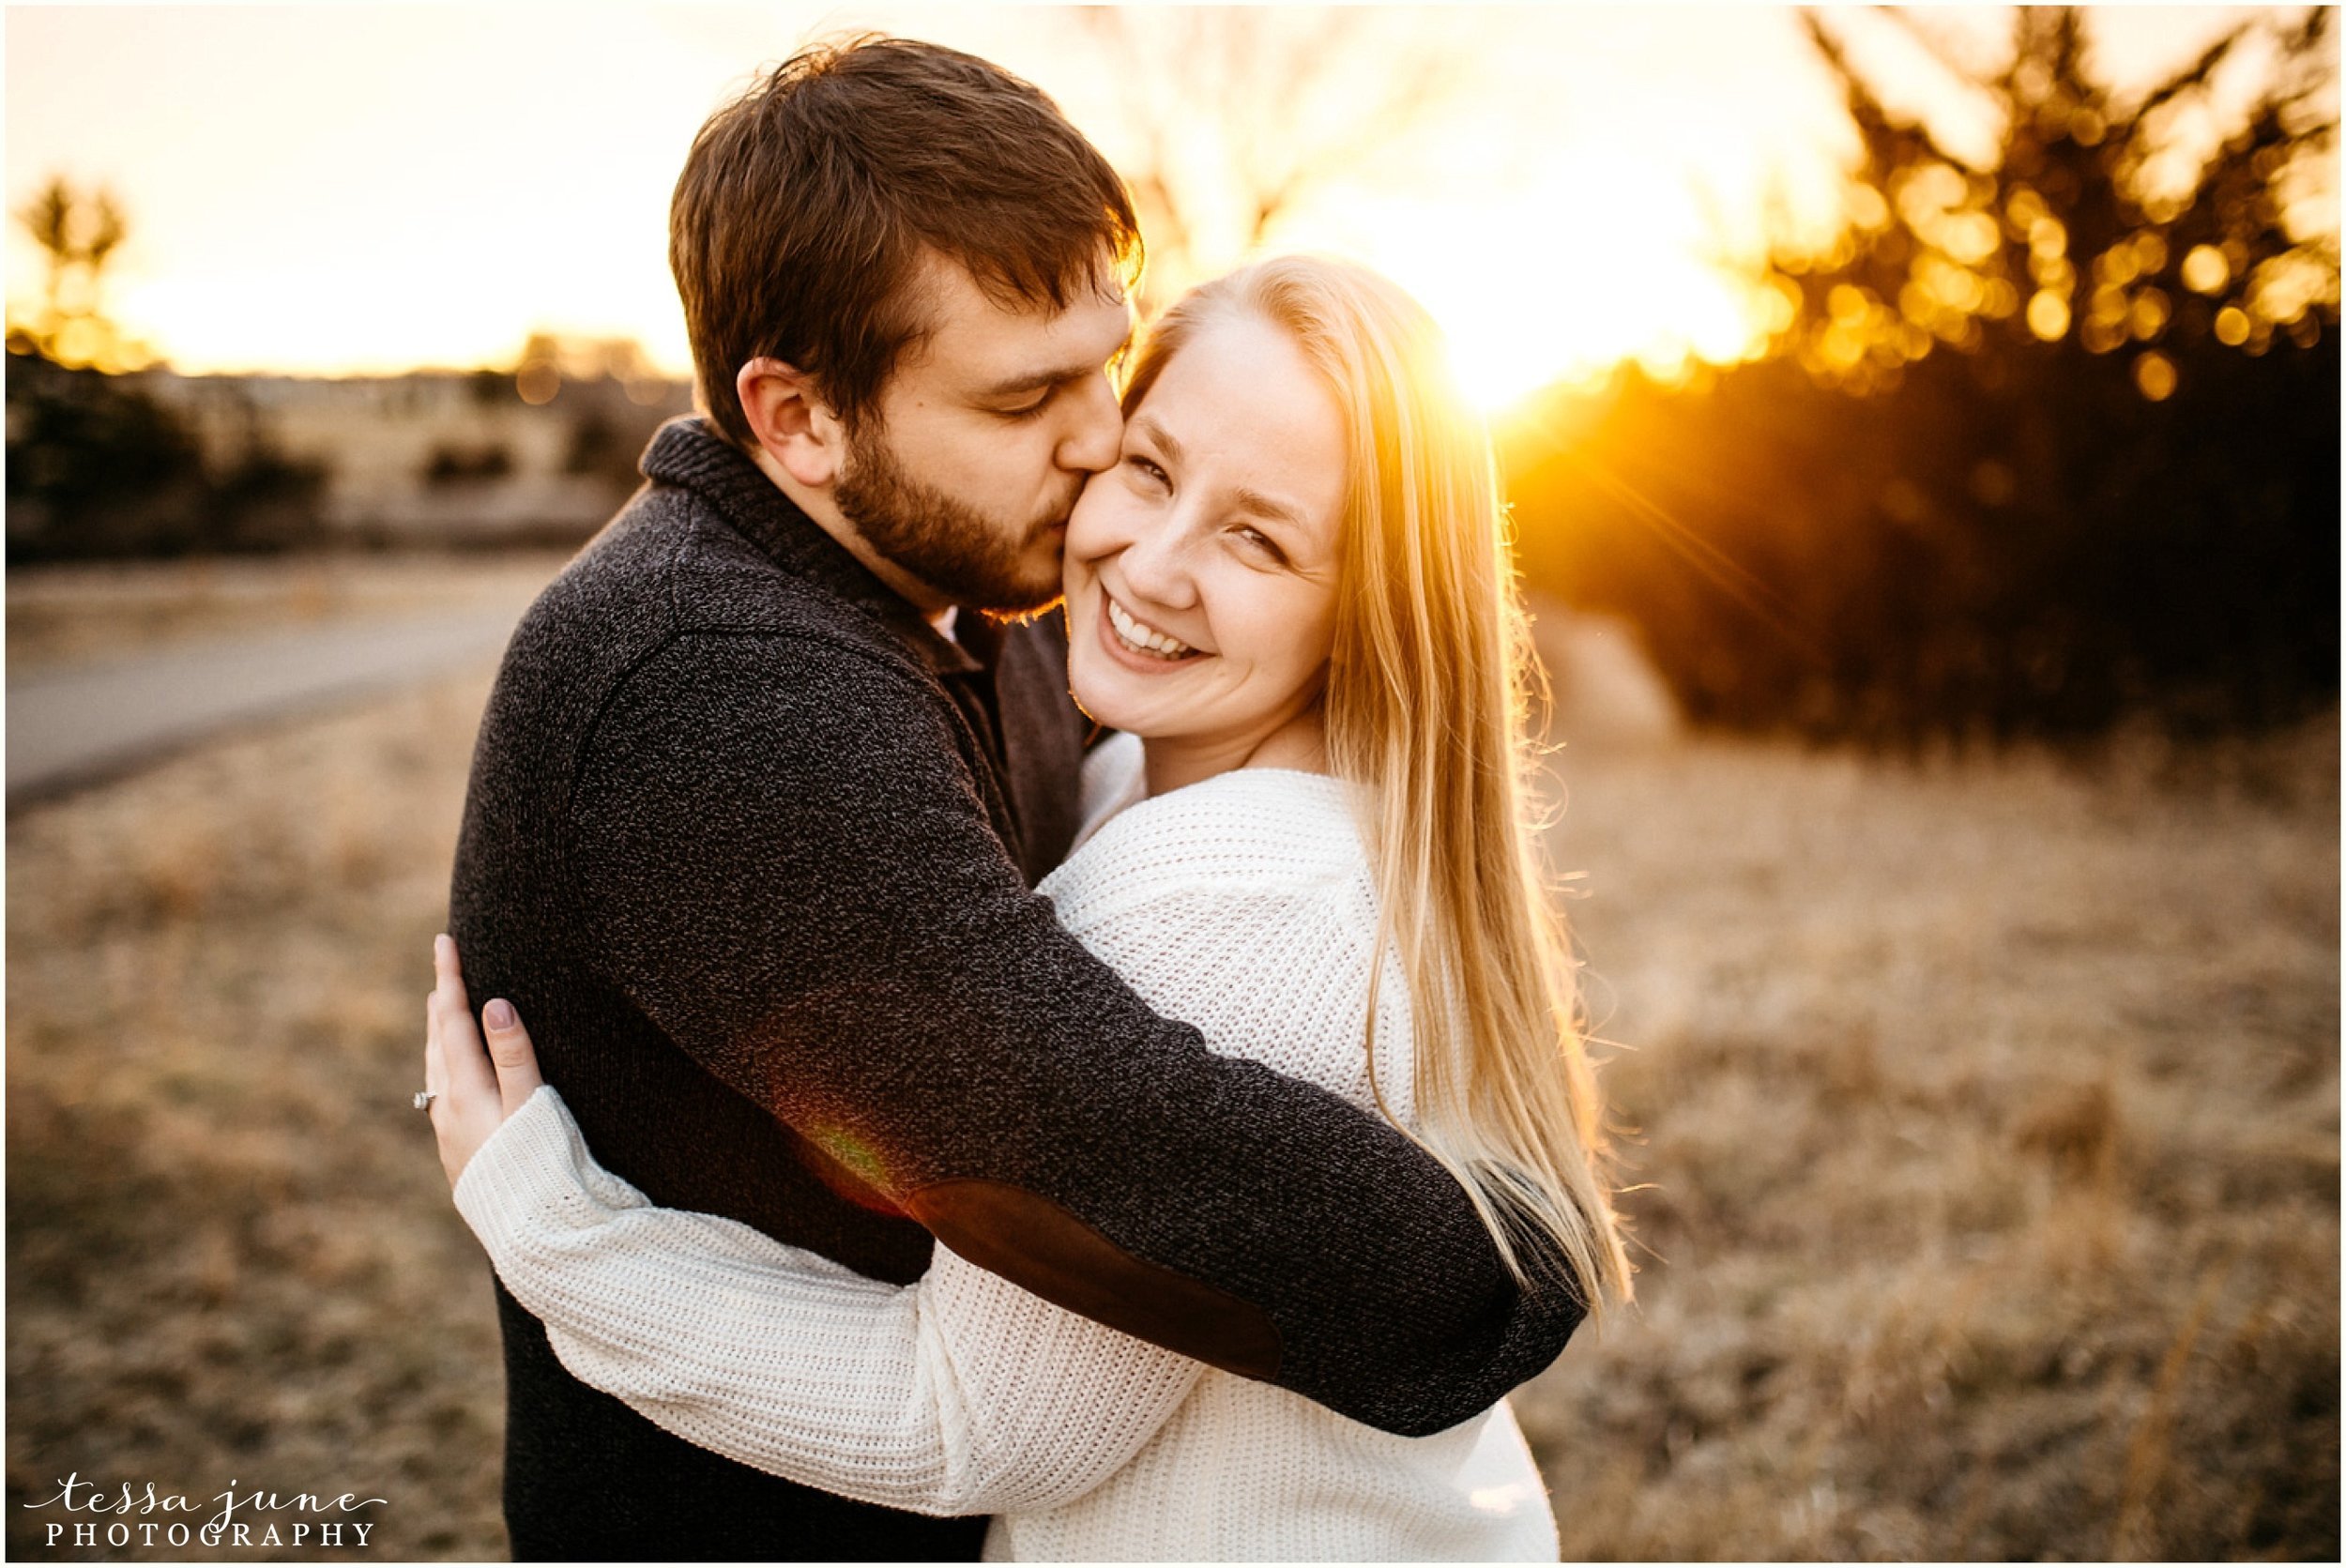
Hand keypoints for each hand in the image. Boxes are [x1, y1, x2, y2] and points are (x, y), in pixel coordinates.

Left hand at [424, 934, 544, 1187]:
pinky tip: (450, 1080)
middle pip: (438, 1041)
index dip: (450, 978)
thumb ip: (514, 1054)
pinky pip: (442, 1095)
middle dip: (440, 1002)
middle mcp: (449, 1107)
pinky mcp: (457, 1153)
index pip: (453, 1019)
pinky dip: (444, 1068)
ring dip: (438, 1035)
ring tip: (438, 1013)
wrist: (527, 1232)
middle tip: (442, 969)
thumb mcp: (532, 1104)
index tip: (444, 941)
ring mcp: (450, 1132)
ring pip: (435, 1070)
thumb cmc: (537, 1164)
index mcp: (467, 1088)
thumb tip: (494, 1004)